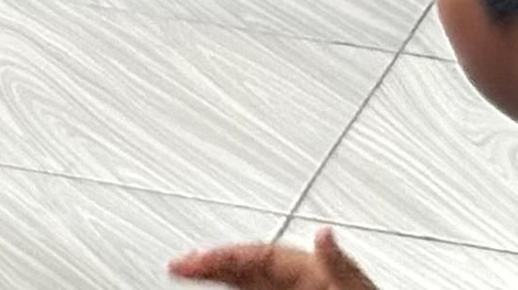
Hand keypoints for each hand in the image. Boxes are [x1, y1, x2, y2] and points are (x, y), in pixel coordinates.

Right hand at [169, 229, 377, 289]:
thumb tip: (323, 233)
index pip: (258, 252)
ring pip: (251, 280)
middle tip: (177, 263)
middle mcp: (309, 280)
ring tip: (190, 271)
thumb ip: (340, 265)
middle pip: (248, 263)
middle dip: (210, 259)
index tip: (188, 259)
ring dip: (219, 274)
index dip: (220, 253)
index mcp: (319, 269)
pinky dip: (235, 289)